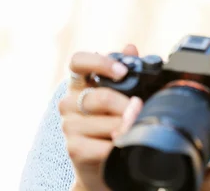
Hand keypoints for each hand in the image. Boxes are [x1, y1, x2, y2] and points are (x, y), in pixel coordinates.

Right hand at [59, 45, 142, 190]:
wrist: (104, 162)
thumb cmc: (115, 122)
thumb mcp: (123, 95)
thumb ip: (126, 72)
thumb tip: (130, 47)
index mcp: (80, 83)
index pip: (78, 61)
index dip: (99, 62)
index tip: (122, 71)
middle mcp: (69, 102)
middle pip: (99, 96)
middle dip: (126, 105)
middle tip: (140, 109)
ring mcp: (69, 126)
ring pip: (104, 122)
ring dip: (124, 127)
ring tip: (133, 129)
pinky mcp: (74, 148)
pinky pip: (101, 146)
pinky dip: (117, 146)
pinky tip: (123, 145)